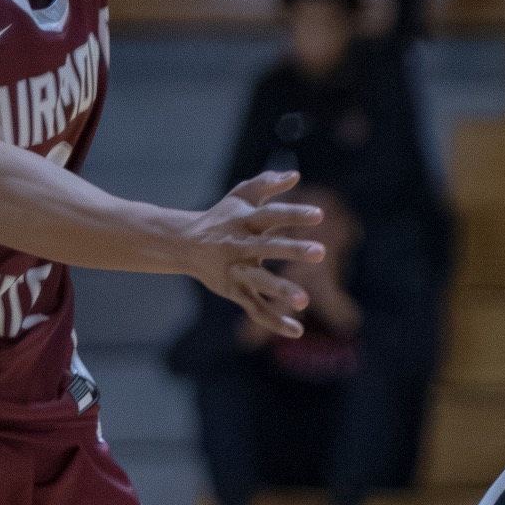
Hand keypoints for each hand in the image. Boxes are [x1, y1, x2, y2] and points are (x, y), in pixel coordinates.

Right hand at [180, 170, 324, 336]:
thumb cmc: (222, 216)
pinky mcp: (234, 291)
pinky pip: (255, 309)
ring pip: (259, 282)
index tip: (319, 215)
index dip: (294, 214)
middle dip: (293, 250)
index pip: (271, 215)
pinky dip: (275, 321)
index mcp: (243, 221)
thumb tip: (295, 174)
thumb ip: (266, 184)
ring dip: (280, 291)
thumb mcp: (241, 196)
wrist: (184, 244)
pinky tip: (298, 330)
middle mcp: (239, 246)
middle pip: (267, 247)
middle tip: (321, 252)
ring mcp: (236, 271)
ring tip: (304, 301)